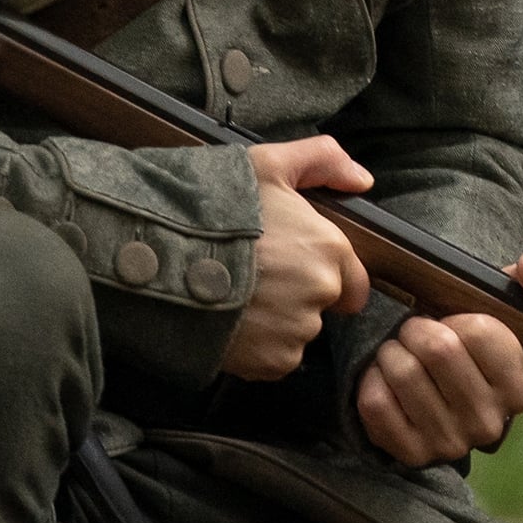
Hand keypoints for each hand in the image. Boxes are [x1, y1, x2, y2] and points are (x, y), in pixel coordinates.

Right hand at [221, 135, 373, 382]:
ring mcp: (296, 330)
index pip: (352, 280)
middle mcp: (320, 293)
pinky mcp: (270, 362)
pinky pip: (274, 358)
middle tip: (255, 277)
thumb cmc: (214, 212)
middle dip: (296, 295)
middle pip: (320, 304)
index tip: (292, 269)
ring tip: (236, 298)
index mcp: (328, 248)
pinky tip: (231, 322)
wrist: (160, 261)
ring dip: (275, 321)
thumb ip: (322, 160)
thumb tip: (361, 180)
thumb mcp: (267, 164)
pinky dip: (257, 347)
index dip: (324, 274)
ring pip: (296, 331)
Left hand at [359, 247, 522, 466]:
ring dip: (391, 351)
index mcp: (520, 389)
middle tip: (416, 330)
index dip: (457, 316)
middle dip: (417, 328)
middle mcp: (489, 423)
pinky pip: (375, 403)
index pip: (482, 332)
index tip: (452, 322)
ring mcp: (450, 443)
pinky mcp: (410, 454)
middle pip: (438, 350)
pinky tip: (384, 376)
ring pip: (403, 372)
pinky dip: (372, 379)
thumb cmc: (480, 341)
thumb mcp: (514, 302)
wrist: (444, 393)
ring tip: (401, 351)